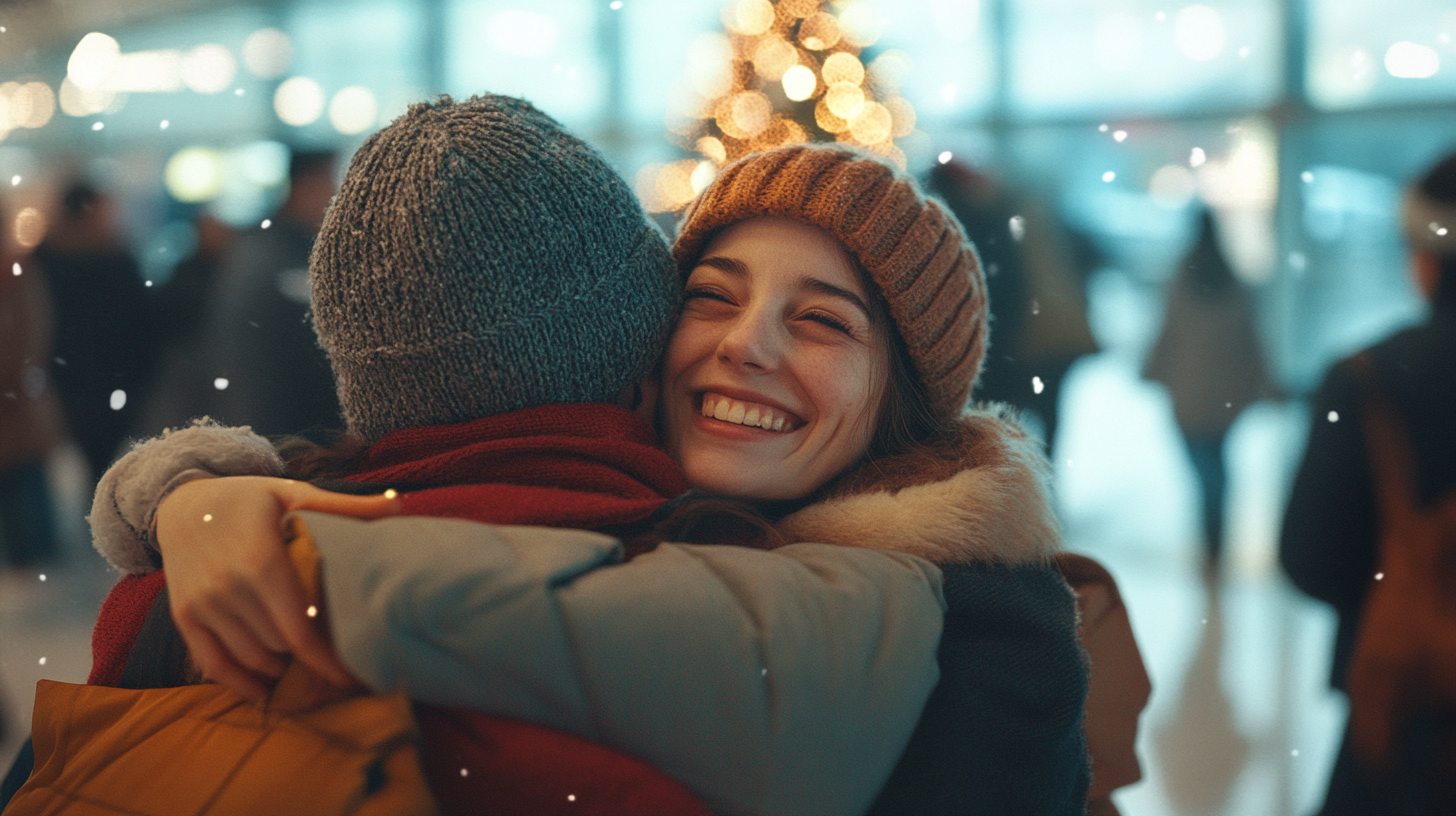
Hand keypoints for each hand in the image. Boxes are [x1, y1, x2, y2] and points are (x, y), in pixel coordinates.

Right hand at [155, 476, 400, 701]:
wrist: (181, 500)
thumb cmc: (247, 498)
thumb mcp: (293, 493)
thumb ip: (343, 505)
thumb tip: (397, 500)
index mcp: (261, 564)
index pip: (299, 632)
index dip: (326, 661)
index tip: (352, 676)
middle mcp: (228, 589)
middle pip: (279, 648)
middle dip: (309, 659)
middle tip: (335, 663)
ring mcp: (203, 606)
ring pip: (251, 659)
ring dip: (279, 668)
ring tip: (305, 666)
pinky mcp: (184, 617)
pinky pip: (212, 663)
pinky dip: (238, 683)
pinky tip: (263, 690)